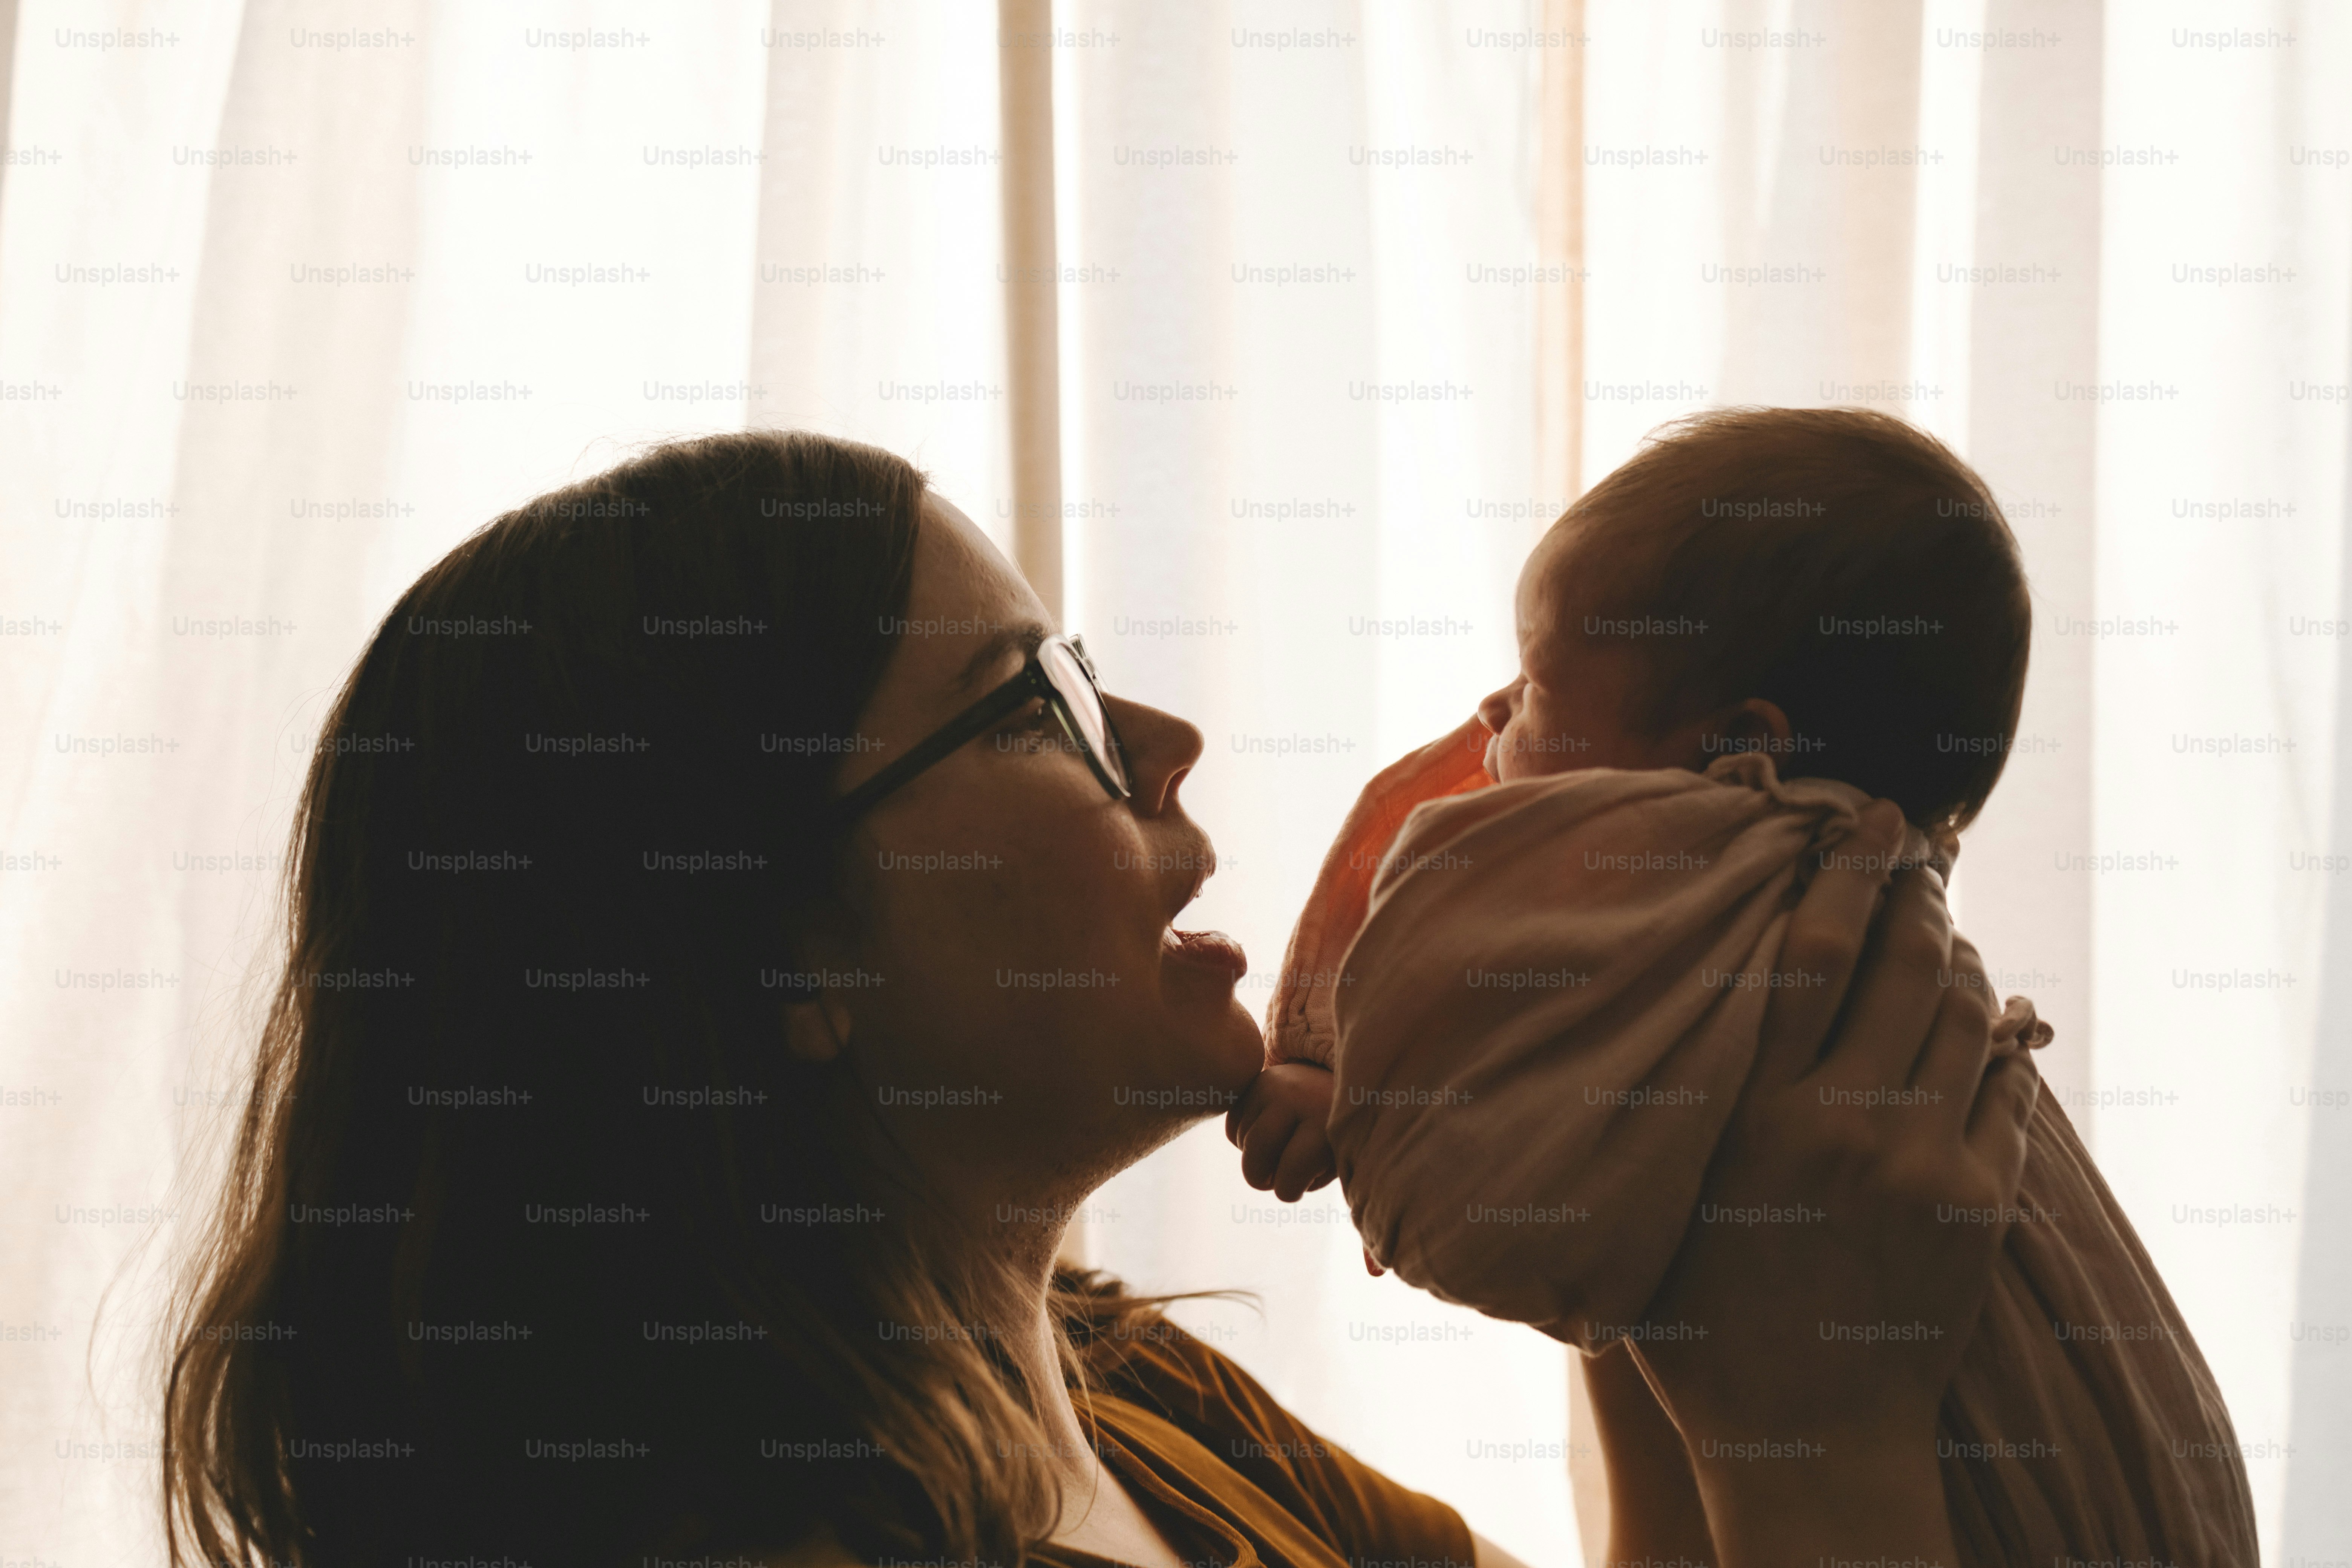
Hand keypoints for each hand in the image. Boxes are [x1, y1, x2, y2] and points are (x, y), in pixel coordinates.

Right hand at [1224, 1063, 1339, 1202]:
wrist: (1338, 1083)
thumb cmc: (1340, 1131)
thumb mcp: (1338, 1158)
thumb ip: (1311, 1177)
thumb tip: (1275, 1183)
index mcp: (1323, 1119)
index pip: (1290, 1171)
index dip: (1288, 1191)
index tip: (1296, 1190)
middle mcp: (1294, 1096)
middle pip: (1256, 1150)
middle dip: (1258, 1177)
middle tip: (1271, 1181)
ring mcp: (1270, 1085)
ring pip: (1242, 1139)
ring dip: (1255, 1157)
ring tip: (1278, 1153)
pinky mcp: (1254, 1082)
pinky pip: (1233, 1125)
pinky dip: (1243, 1140)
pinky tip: (1266, 1138)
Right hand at [1630, 802, 2038, 1558]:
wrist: (1806, 1442)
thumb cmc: (1702, 1324)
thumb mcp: (1652, 1203)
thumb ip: (1652, 1108)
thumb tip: (1623, 1005)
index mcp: (1752, 1114)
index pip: (1809, 951)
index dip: (1840, 870)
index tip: (1859, 815)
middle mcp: (1840, 1123)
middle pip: (1899, 961)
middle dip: (1913, 886)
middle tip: (1914, 841)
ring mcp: (1922, 1163)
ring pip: (1962, 1011)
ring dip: (1957, 951)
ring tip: (1942, 924)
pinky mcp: (1981, 1204)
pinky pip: (2006, 1085)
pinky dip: (2000, 1035)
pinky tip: (1986, 1010)